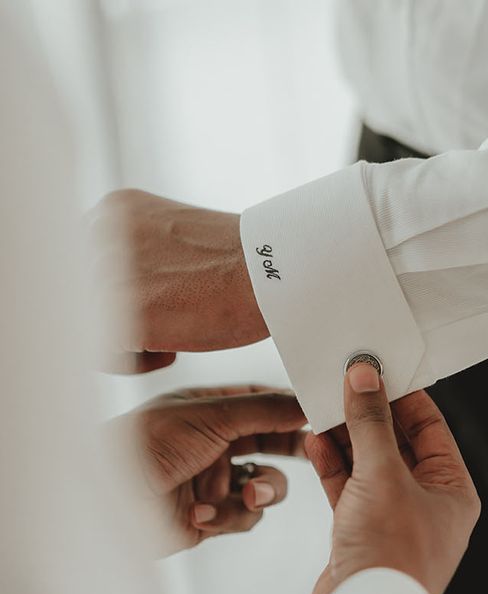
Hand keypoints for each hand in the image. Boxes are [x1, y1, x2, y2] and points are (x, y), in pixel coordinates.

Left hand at [91, 189, 268, 372]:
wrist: (280, 269)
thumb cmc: (247, 264)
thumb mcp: (181, 239)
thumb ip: (144, 252)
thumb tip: (129, 286)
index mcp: (115, 210)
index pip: (84, 263)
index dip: (115, 295)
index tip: (151, 309)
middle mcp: (100, 233)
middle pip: (80, 296)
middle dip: (117, 319)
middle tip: (159, 327)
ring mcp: (106, 270)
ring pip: (86, 326)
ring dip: (126, 341)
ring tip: (168, 339)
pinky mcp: (121, 311)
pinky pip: (100, 353)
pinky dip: (134, 362)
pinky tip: (172, 351)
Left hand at [112, 385, 305, 555]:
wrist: (105, 502)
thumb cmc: (146, 444)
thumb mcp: (212, 415)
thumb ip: (266, 410)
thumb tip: (307, 401)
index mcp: (212, 407)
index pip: (265, 402)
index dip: (293, 410)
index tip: (323, 415)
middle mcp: (216, 441)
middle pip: (273, 443)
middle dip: (292, 451)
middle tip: (317, 453)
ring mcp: (214, 478)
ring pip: (266, 483)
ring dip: (264, 490)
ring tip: (250, 494)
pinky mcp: (210, 515)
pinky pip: (244, 515)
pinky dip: (228, 515)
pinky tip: (201, 513)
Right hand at [305, 364, 480, 593]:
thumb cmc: (391, 556)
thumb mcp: (383, 476)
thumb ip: (371, 424)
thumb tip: (365, 378)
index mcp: (451, 489)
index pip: (430, 427)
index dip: (403, 396)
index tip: (378, 369)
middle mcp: (425, 502)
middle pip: (396, 443)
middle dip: (369, 414)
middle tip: (345, 383)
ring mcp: (391, 517)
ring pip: (368, 463)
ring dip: (346, 437)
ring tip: (324, 406)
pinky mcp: (361, 531)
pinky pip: (348, 486)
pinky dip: (332, 464)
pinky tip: (315, 441)